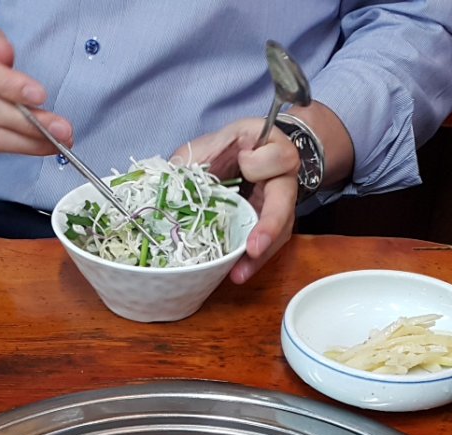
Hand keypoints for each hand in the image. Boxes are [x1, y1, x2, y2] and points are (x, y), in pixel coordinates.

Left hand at [174, 119, 299, 283]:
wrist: (244, 152)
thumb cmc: (228, 146)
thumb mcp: (211, 143)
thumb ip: (196, 157)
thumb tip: (165, 181)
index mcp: (272, 148)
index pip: (280, 157)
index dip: (260, 162)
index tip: (242, 160)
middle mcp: (284, 178)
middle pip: (286, 202)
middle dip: (269, 226)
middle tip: (252, 248)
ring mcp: (281, 203)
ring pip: (281, 230)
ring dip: (260, 256)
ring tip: (239, 273)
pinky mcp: (272, 223)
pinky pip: (269, 245)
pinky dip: (252, 261)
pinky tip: (236, 273)